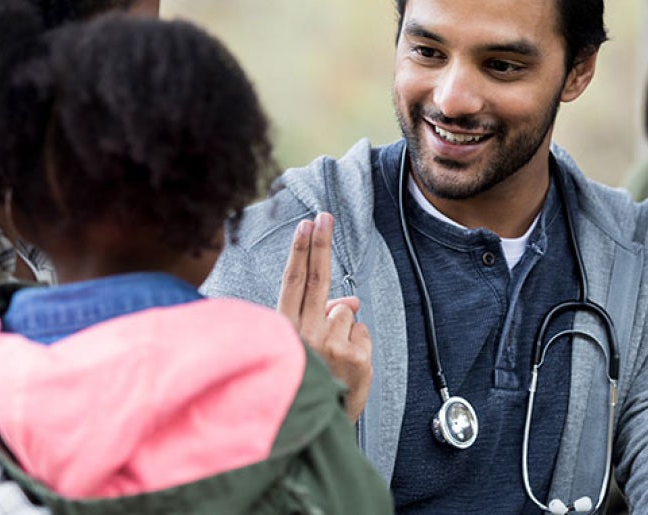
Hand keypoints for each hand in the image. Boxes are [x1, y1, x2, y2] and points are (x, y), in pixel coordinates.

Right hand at [277, 212, 371, 421]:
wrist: (314, 432)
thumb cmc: (306, 386)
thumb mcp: (304, 352)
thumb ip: (321, 319)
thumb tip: (349, 300)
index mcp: (284, 331)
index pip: (293, 283)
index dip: (300, 251)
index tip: (306, 225)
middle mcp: (302, 334)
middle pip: (316, 278)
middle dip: (321, 244)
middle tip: (324, 215)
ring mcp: (329, 344)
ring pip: (346, 312)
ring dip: (345, 330)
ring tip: (332, 360)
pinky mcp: (354, 356)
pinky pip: (363, 332)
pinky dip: (360, 345)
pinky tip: (346, 368)